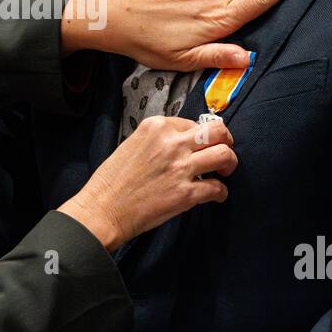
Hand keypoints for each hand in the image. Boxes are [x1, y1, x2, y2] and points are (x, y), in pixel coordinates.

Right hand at [58, 115, 236, 251]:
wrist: (102, 209)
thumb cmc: (112, 181)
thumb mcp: (132, 144)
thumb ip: (158, 140)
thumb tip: (181, 144)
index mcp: (156, 126)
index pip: (192, 122)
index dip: (199, 135)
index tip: (199, 146)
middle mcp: (171, 143)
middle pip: (217, 131)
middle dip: (226, 140)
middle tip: (224, 151)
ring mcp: (181, 168)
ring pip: (224, 154)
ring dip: (229, 163)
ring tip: (224, 172)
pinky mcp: (186, 194)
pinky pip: (217, 188)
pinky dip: (221, 193)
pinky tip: (215, 195)